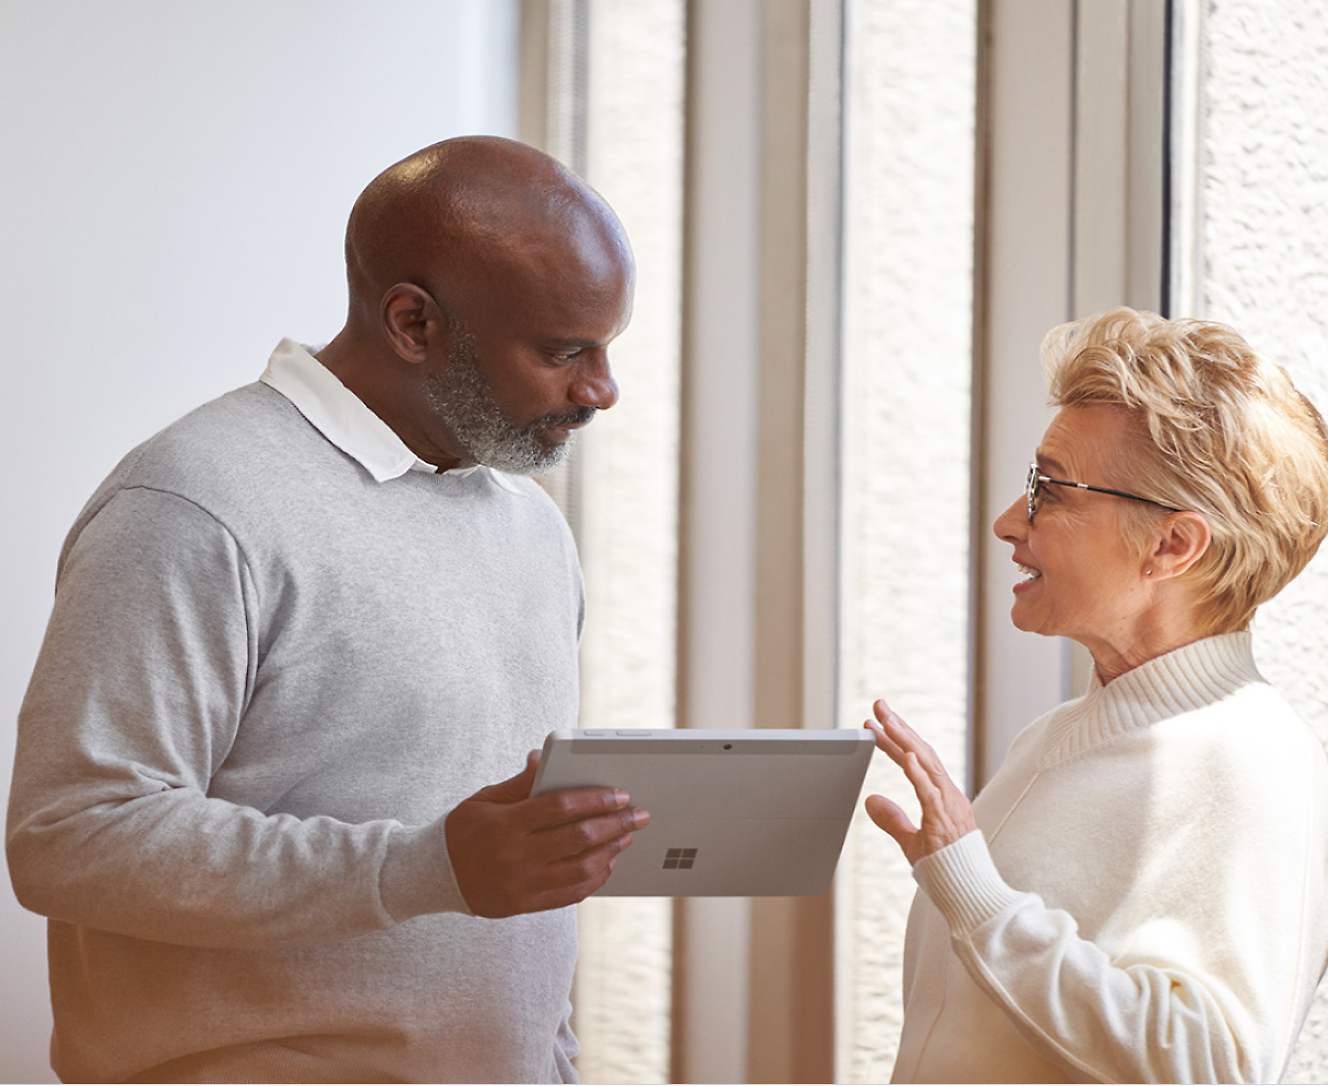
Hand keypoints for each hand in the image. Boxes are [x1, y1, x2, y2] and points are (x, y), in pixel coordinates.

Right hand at [445, 750, 649, 917]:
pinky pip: (570, 895)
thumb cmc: (463, 830)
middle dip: (615, 825)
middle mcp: (516, 856)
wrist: (433, 875)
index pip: (560, 808)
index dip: (594, 800)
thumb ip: (520, 784)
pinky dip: (594, 879)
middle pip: (577, 839)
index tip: (620, 794)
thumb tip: (543, 759)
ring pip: (580, 870)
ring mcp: (522, 884)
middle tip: (638, 815)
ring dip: (610, 852)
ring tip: (626, 837)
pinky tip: (607, 864)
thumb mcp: (485, 799)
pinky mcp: (525, 905)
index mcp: (506, 824)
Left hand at [863, 698, 974, 865]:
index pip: (916, 759)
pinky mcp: (945, 821)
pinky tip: (907, 755)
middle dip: (899, 727)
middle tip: (878, 705)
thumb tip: (870, 800)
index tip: (875, 724)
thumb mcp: (911, 840)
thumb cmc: (944, 869)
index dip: (895, 740)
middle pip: (922, 752)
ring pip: (927, 764)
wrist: (969, 894)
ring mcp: (949, 806)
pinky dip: (919, 773)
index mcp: (942, 797)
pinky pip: (931, 793)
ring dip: (905, 740)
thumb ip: (892, 820)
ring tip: (887, 720)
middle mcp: (948, 795)